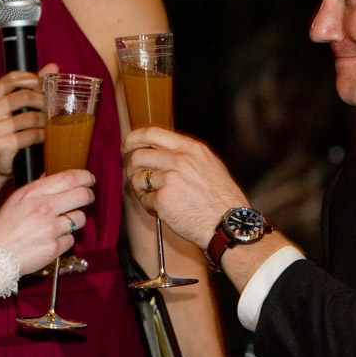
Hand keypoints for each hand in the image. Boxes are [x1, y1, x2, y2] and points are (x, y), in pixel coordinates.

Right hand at [0, 63, 58, 179]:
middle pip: (24, 96)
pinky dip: (43, 135)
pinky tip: (47, 135)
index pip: (12, 78)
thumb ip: (31, 85)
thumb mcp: (13, 106)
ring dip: (47, 120)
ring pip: (31, 117)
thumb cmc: (6, 131)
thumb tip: (53, 67)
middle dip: (44, 100)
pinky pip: (31, 135)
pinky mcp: (2, 145)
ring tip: (54, 122)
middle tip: (55, 106)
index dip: (33, 79)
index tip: (46, 85)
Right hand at [0, 169, 95, 274]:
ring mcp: (50, 229)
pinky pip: (71, 239)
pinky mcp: (54, 248)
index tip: (89, 178)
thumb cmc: (2, 227)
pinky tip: (52, 239)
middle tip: (86, 197)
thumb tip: (56, 178)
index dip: (84, 176)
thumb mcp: (16, 199)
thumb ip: (37, 188)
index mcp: (33, 193)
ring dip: (75, 219)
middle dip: (88, 195)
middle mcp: (44, 208)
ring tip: (61, 223)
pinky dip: (64, 239)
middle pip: (82, 195)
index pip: (69, 178)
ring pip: (80, 218)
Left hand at [121, 127, 250, 247]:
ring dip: (140, 190)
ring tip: (154, 198)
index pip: (151, 133)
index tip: (126, 146)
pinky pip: (144, 200)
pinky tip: (163, 211)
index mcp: (190, 148)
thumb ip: (184, 154)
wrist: (229, 223)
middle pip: (138, 156)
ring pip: (137, 179)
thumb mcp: (208, 164)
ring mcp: (169, 179)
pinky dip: (149, 207)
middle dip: (131, 167)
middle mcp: (179, 160)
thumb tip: (157, 151)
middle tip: (135, 177)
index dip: (133, 138)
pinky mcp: (163, 199)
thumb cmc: (221, 198)